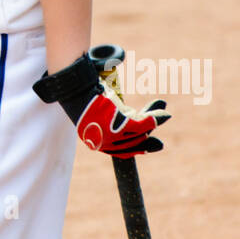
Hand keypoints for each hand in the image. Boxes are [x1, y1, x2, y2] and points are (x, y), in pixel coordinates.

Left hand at [33, 52, 169, 156]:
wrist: (74, 86)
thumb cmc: (82, 93)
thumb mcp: (97, 106)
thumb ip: (112, 110)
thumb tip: (122, 102)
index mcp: (96, 143)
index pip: (122, 151)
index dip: (140, 147)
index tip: (155, 143)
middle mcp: (103, 144)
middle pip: (134, 141)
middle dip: (150, 130)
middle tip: (163, 117)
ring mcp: (110, 136)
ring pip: (139, 132)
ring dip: (154, 121)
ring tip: (165, 112)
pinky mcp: (117, 125)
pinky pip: (141, 125)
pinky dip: (153, 119)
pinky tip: (162, 113)